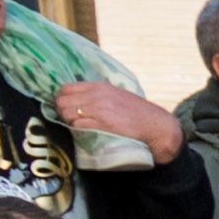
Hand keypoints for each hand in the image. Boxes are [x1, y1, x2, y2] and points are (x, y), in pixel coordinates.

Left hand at [49, 79, 184, 162]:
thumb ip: (98, 96)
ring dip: (69, 121)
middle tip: (71, 119)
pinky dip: (77, 130)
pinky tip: (86, 132)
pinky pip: (77, 125)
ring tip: (79, 126)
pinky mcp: (102, 124)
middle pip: (62, 101)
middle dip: (62, 111)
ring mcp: (99, 109)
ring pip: (67, 113)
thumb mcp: (117, 96)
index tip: (68, 107)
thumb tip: (77, 101)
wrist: (156, 125)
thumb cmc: (138, 113)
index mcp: (99, 86)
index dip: (63, 99)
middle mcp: (97, 95)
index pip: (66, 88)